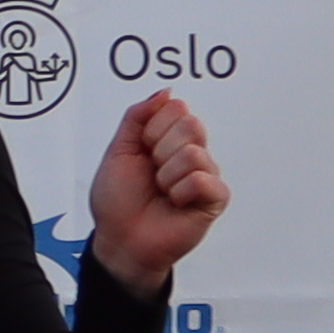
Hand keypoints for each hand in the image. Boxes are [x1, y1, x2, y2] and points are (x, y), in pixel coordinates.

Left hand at [83, 94, 227, 292]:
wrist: (119, 239)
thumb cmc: (118, 201)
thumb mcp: (118, 150)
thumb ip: (138, 116)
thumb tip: (166, 93)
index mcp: (169, 138)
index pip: (176, 108)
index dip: (152, 130)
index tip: (142, 152)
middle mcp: (190, 152)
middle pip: (191, 125)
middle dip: (160, 150)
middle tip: (152, 173)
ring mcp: (205, 175)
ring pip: (194, 153)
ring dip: (166, 176)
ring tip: (162, 192)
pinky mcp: (215, 199)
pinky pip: (204, 180)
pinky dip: (180, 192)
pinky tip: (175, 203)